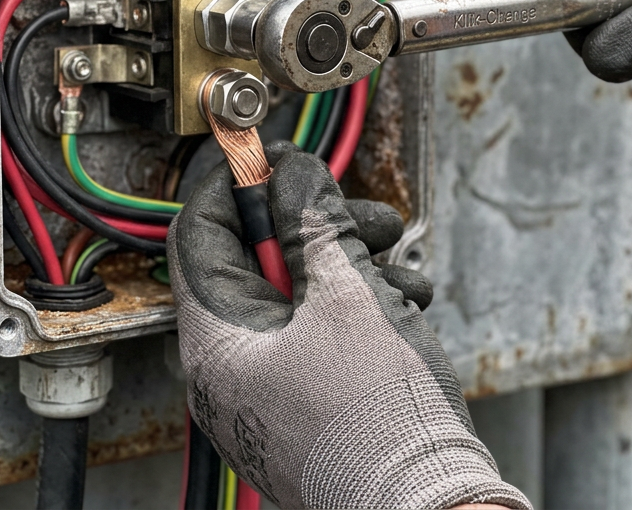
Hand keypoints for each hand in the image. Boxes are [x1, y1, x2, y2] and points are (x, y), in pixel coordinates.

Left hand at [167, 142, 530, 509]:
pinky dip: (355, 308)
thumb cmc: (381, 427)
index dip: (235, 187)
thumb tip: (293, 176)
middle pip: (254, 263)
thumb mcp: (349, 299)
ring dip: (345, 265)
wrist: (432, 509)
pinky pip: (315, 335)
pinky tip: (401, 303)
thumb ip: (314, 226)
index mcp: (217, 342)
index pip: (200, 236)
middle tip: (352, 209)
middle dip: (311, 226)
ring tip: (393, 260)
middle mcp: (230, 371)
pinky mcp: (304, 405)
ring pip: (293, 298)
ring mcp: (266, 392)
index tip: (270, 157)